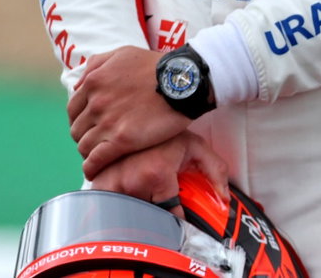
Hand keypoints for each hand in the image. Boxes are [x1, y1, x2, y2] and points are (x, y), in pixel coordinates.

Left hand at [67, 46, 190, 179]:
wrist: (184, 81)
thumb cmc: (156, 66)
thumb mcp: (123, 54)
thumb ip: (97, 64)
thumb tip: (79, 84)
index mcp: (94, 82)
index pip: (73, 110)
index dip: (81, 120)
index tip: (91, 126)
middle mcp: (96, 103)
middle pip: (77, 130)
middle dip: (86, 136)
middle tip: (99, 141)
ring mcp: (107, 122)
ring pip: (84, 146)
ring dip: (89, 153)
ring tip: (101, 156)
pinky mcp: (122, 140)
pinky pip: (96, 160)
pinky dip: (92, 168)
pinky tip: (96, 171)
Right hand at [89, 130, 230, 218]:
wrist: (146, 105)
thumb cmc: (169, 129)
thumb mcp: (196, 146)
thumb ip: (215, 171)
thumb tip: (224, 199)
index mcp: (157, 174)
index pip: (169, 214)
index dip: (175, 216)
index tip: (178, 213)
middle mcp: (132, 180)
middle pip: (144, 214)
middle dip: (153, 208)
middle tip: (159, 192)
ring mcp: (110, 179)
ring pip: (123, 210)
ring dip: (132, 203)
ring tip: (141, 186)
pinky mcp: (96, 176)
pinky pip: (103, 199)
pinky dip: (112, 197)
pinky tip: (123, 184)